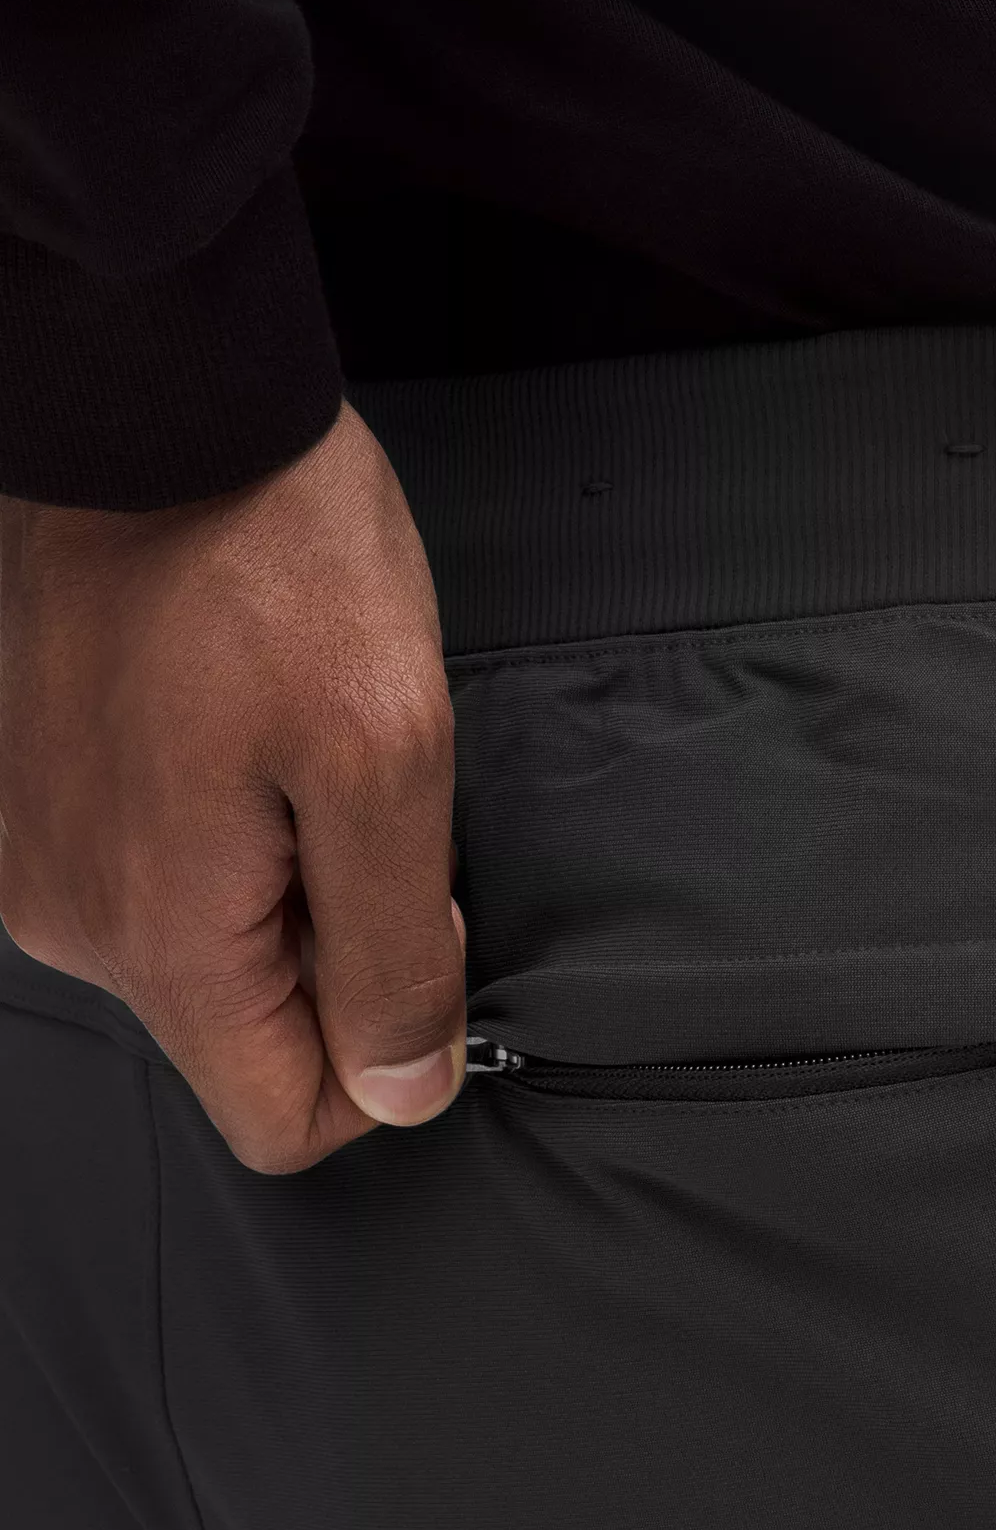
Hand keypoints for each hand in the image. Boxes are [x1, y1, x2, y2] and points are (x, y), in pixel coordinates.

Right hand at [0, 398, 466, 1172]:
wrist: (152, 409)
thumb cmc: (272, 558)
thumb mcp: (387, 758)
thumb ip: (393, 950)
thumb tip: (403, 1092)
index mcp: (157, 934)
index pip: (282, 1120)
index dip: (384, 1061)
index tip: (421, 929)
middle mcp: (71, 919)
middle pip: (247, 1035)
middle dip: (338, 952)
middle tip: (367, 804)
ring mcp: (41, 855)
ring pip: (204, 952)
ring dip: (285, 882)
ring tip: (300, 746)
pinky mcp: (38, 795)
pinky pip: (154, 875)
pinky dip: (225, 831)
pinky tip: (245, 729)